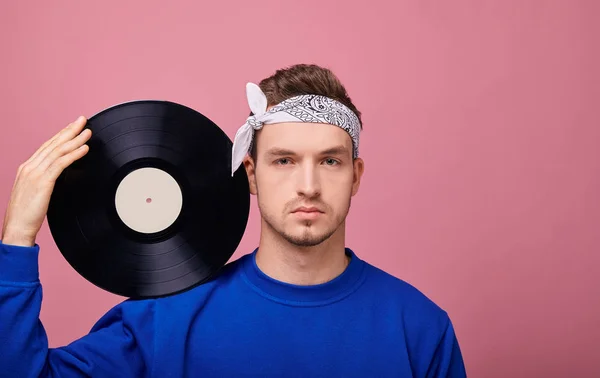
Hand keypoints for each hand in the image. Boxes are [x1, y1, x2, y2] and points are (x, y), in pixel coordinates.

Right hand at [1, 116, 91, 246]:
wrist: (16, 228)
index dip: (61, 135)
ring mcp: (35, 173)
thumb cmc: (27, 215)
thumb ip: (46, 180)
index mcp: (27, 168)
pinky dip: (74, 154)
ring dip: (75, 140)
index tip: (73, 127)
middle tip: (83, 120)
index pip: (47, 146)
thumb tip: (60, 175)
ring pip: (58, 151)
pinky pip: (61, 164)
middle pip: (53, 144)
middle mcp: (30, 167)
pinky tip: (84, 148)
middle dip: (69, 130)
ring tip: (88, 131)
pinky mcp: (42, 182)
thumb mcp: (36, 192)